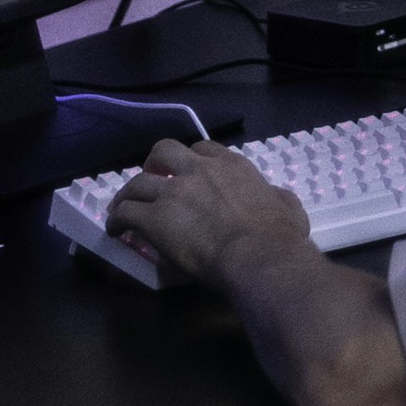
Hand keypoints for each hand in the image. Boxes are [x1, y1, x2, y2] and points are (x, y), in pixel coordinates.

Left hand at [102, 130, 320, 301]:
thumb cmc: (278, 237)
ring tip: (122, 208)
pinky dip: (117, 220)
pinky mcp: (154, 217)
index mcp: (232, 167)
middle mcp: (200, 171)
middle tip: (151, 179)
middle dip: (154, 163)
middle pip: (165, 151)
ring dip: (128, 194)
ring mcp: (174, 192)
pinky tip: (116, 231)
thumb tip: (278, 198)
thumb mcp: (289, 207)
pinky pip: (125, 212)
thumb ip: (278, 197)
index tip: (187, 171)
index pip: (204, 149)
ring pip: (137, 182)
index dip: (192, 159)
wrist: (258, 256)